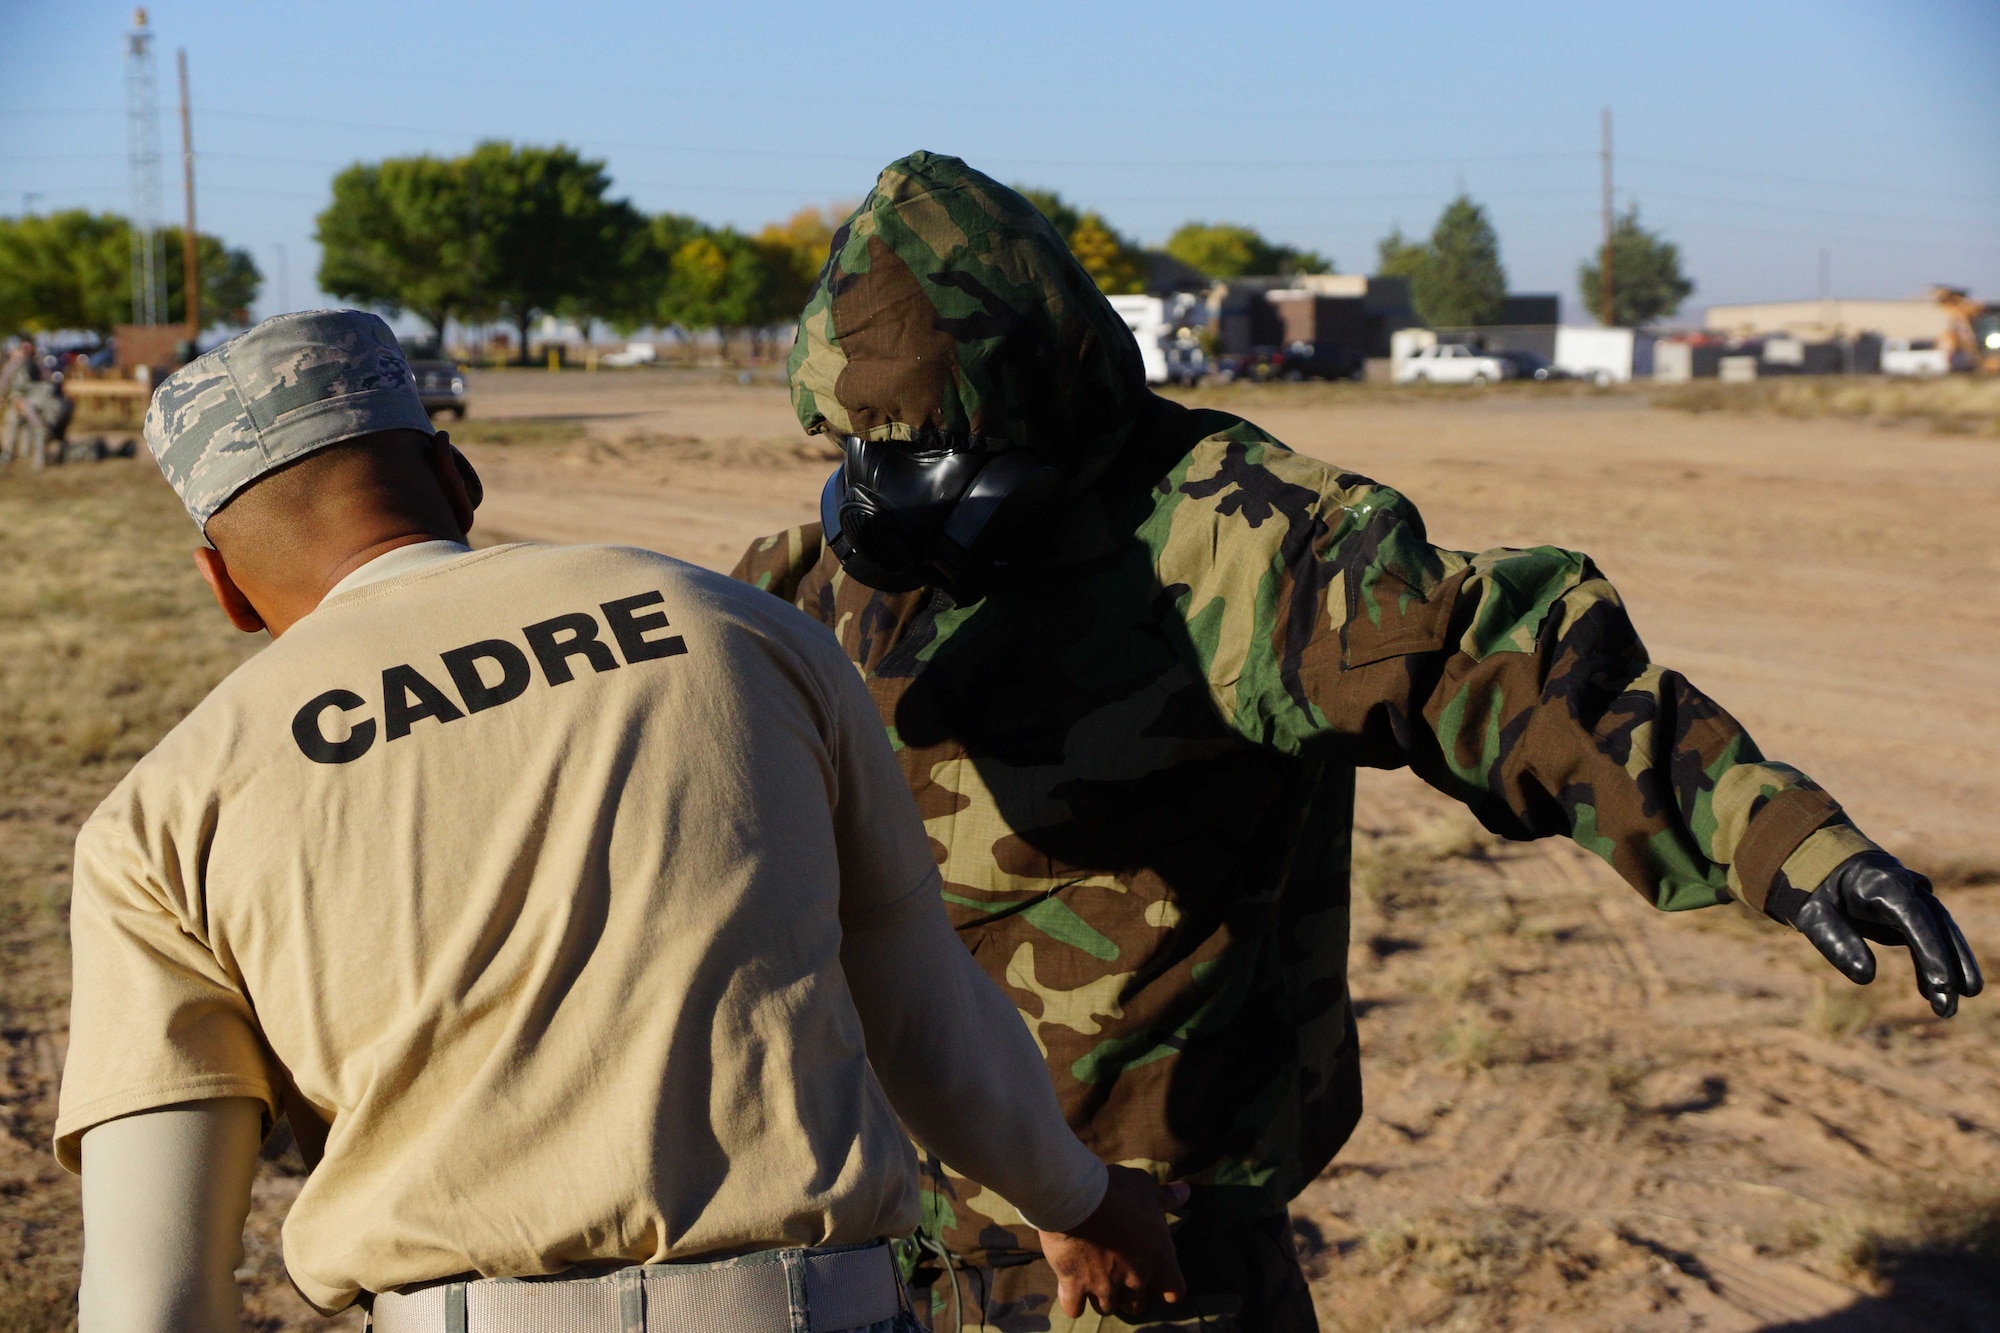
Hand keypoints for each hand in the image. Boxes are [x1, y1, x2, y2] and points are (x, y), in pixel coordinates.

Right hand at [1037, 1165, 1189, 1320]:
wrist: (1077, 1200)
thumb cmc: (1116, 1191)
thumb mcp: (1145, 1187)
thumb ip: (1166, 1197)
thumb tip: (1184, 1192)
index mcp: (1158, 1256)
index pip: (1174, 1291)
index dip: (1166, 1287)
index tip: (1156, 1277)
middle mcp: (1135, 1278)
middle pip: (1137, 1305)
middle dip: (1130, 1294)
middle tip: (1121, 1278)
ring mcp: (1104, 1287)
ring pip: (1107, 1308)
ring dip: (1102, 1297)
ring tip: (1095, 1281)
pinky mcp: (1075, 1287)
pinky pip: (1075, 1308)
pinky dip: (1073, 1302)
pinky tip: (1070, 1288)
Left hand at [1784, 853, 1982, 1016]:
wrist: (1819, 860)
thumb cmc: (1813, 888)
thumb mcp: (1812, 912)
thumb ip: (1835, 940)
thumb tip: (1866, 976)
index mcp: (1881, 881)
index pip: (1915, 918)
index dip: (1931, 951)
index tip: (1942, 984)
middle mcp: (1906, 884)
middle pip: (1937, 926)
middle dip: (1948, 968)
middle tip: (1948, 1010)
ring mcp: (1914, 894)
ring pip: (1942, 931)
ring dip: (1951, 968)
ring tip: (1948, 1010)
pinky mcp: (1913, 908)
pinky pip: (1930, 935)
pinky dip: (1932, 962)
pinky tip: (1933, 992)